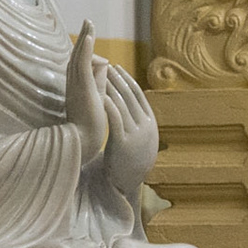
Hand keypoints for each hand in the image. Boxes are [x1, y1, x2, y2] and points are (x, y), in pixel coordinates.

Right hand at [64, 20, 107, 164]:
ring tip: (89, 23)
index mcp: (76, 85)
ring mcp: (76, 84)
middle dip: (84, 37)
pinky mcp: (82, 87)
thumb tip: (106, 63)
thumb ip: (100, 80)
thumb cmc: (90, 123)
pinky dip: (85, 50)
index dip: (86, 49)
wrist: (84, 140)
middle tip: (88, 22)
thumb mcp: (97, 96)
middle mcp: (73, 82)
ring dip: (84, 38)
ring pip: (78, 56)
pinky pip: (82, 65)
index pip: (81, 62)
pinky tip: (89, 38)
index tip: (90, 36)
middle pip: (77, 55)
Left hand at [100, 60, 159, 195]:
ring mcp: (136, 133)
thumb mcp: (138, 138)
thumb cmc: (129, 160)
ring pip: (123, 104)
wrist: (129, 183)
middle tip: (105, 64)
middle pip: (130, 96)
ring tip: (99, 76)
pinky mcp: (123, 141)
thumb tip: (128, 104)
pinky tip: (98, 94)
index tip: (117, 68)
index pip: (139, 95)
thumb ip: (135, 121)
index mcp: (150, 122)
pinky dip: (107, 104)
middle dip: (117, 78)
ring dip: (110, 87)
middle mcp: (145, 126)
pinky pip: (115, 118)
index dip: (127, 80)